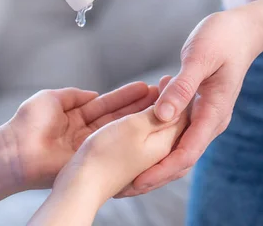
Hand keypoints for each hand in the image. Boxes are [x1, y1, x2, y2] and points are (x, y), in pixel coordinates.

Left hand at [6, 82, 158, 189]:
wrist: (15, 150)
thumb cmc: (27, 124)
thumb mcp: (51, 99)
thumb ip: (73, 96)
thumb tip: (92, 94)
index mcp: (75, 117)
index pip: (106, 105)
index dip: (125, 96)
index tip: (145, 87)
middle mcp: (86, 132)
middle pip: (117, 117)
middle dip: (138, 106)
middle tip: (161, 95)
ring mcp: (89, 146)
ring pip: (117, 130)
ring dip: (138, 118)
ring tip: (160, 106)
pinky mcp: (89, 158)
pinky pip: (111, 144)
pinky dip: (128, 135)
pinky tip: (146, 126)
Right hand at [53, 76, 187, 203]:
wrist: (81, 185)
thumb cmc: (107, 154)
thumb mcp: (135, 127)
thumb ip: (157, 114)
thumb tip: (177, 104)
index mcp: (165, 145)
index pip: (182, 117)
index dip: (177, 95)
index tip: (166, 77)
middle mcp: (157, 155)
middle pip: (169, 124)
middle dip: (168, 103)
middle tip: (161, 82)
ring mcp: (142, 161)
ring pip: (153, 130)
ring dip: (152, 110)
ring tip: (148, 92)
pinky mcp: (127, 163)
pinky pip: (140, 138)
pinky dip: (141, 122)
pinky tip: (134, 116)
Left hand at [119, 10, 262, 196]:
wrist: (242, 31)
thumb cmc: (223, 39)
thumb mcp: (199, 57)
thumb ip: (182, 86)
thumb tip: (161, 115)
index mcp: (213, 112)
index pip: (186, 152)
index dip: (161, 170)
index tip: (137, 182)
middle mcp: (210, 121)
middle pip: (181, 159)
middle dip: (154, 176)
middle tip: (123, 188)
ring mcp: (205, 117)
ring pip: (178, 149)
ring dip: (154, 162)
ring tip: (125, 174)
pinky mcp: (197, 110)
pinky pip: (176, 133)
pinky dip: (157, 141)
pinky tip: (136, 142)